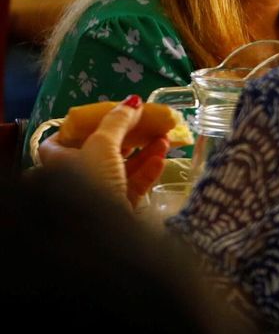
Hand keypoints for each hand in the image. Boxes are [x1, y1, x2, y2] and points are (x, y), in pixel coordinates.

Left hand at [40, 94, 171, 207]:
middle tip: (144, 123)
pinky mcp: (119, 207)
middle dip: (125, 135)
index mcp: (58, 163)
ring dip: (144, 150)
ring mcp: (98, 194)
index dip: (80, 126)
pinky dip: (148, 170)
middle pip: (99, 151)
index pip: (59, 141)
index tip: (103, 117)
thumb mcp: (102, 145)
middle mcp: (75, 178)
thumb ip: (117, 121)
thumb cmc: (91, 181)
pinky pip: (133, 184)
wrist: (102, 232)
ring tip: (164, 136)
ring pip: (121, 167)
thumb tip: (133, 101)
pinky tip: (162, 157)